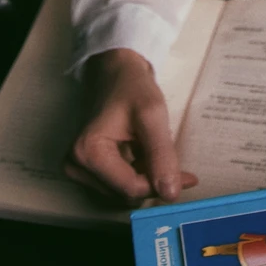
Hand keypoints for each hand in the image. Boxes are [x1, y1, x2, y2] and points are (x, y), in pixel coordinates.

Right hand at [66, 47, 197, 205]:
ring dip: (147, 177)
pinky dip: (139, 173)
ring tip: (157, 151)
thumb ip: (161, 155)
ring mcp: (80, 169)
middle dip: (154, 181)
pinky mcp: (88, 168)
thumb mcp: (152, 115)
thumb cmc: (132, 87)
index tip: (188, 177)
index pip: (130, 188)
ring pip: (125, 191)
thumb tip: (171, 194)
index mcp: (87, 153)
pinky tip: (146, 154)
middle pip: (126, 193)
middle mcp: (77, 166)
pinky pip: (120, 183)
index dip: (160, 185)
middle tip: (177, 164)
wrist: (116, 71)